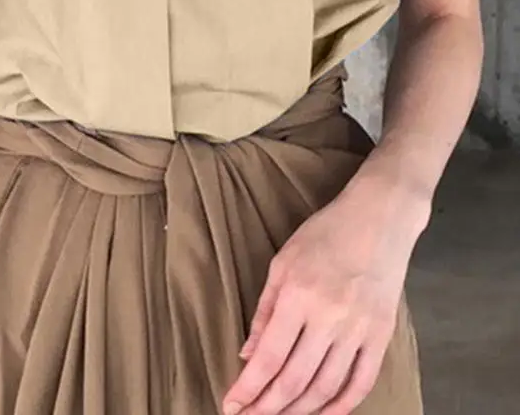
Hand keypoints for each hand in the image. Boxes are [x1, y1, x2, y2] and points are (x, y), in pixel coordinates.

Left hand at [221, 173, 428, 414]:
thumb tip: (248, 355)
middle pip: (295, 380)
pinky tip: (323, 414)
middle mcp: (329, 317)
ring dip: (299, 412)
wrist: (379, 217)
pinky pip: (361, 382)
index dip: (248, 388)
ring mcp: (358, 329)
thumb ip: (265, 310)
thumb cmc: (325, 233)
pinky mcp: (381, 335)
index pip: (269, 357)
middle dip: (268, 407)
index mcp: (298, 295)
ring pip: (325, 388)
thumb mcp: (283, 262)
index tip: (231, 406)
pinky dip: (341, 406)